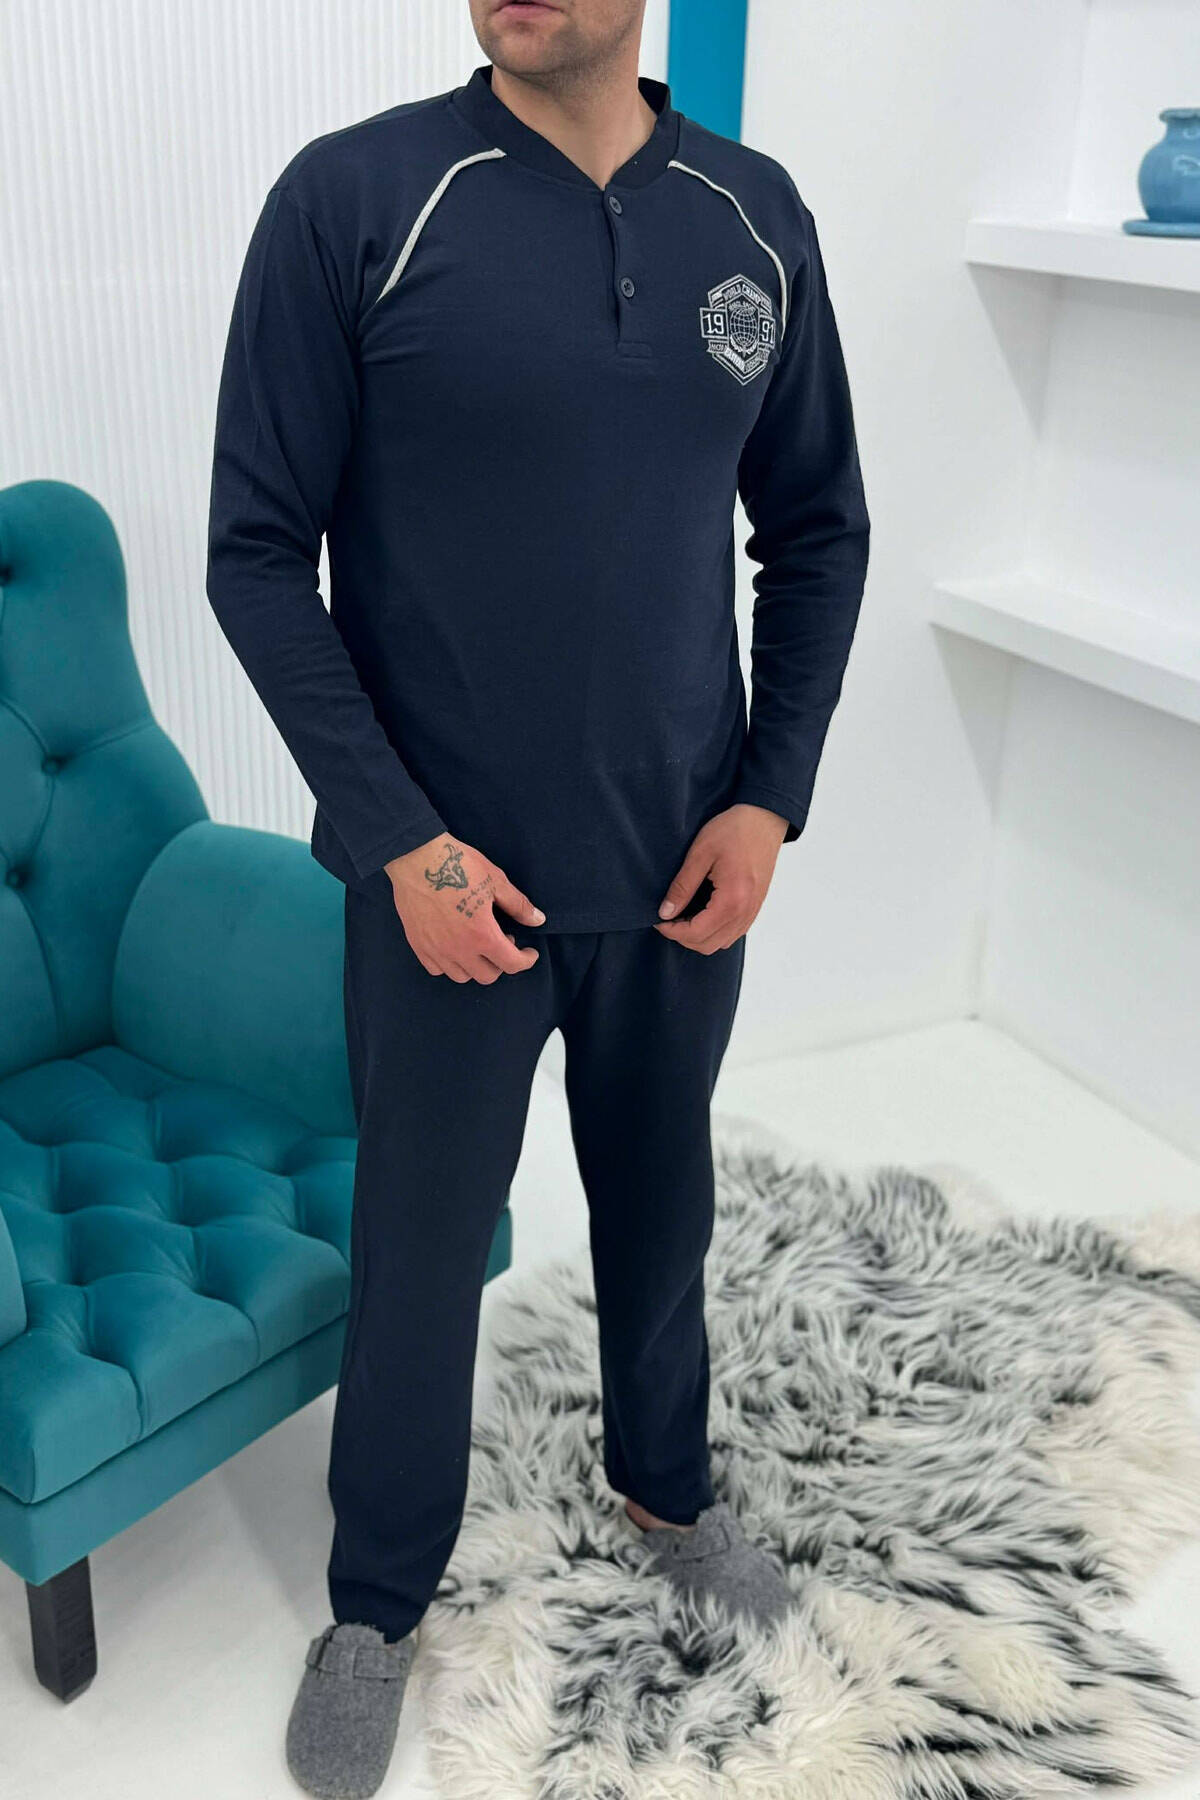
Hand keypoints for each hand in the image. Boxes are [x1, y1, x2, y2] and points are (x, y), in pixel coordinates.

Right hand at [384, 834, 544, 982]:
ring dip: (476, 966)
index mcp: (482, 935)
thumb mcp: (495, 881)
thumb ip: (518, 905)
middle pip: (487, 976)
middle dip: (502, 963)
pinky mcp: (419, 946)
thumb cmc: (457, 866)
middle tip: (503, 942)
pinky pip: (437, 969)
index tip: (529, 953)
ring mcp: (436, 950)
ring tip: (478, 945)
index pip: (512, 964)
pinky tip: (455, 947)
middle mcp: (459, 949)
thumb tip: (537, 919)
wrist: (416, 858)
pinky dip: (450, 965)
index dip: (526, 961)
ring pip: (462, 977)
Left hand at [655, 804, 789, 952]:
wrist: (764, 820)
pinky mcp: (755, 907)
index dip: (672, 931)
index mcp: (731, 900)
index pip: (696, 933)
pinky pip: (733, 933)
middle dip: (683, 936)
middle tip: (668, 918)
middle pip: (708, 945)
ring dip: (699, 936)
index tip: (658, 919)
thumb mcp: (700, 853)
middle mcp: (745, 912)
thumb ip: (682, 886)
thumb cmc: (734, 830)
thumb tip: (665, 912)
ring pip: (721, 943)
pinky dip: (714, 932)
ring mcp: (752, 911)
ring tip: (683, 916)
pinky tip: (702, 914)